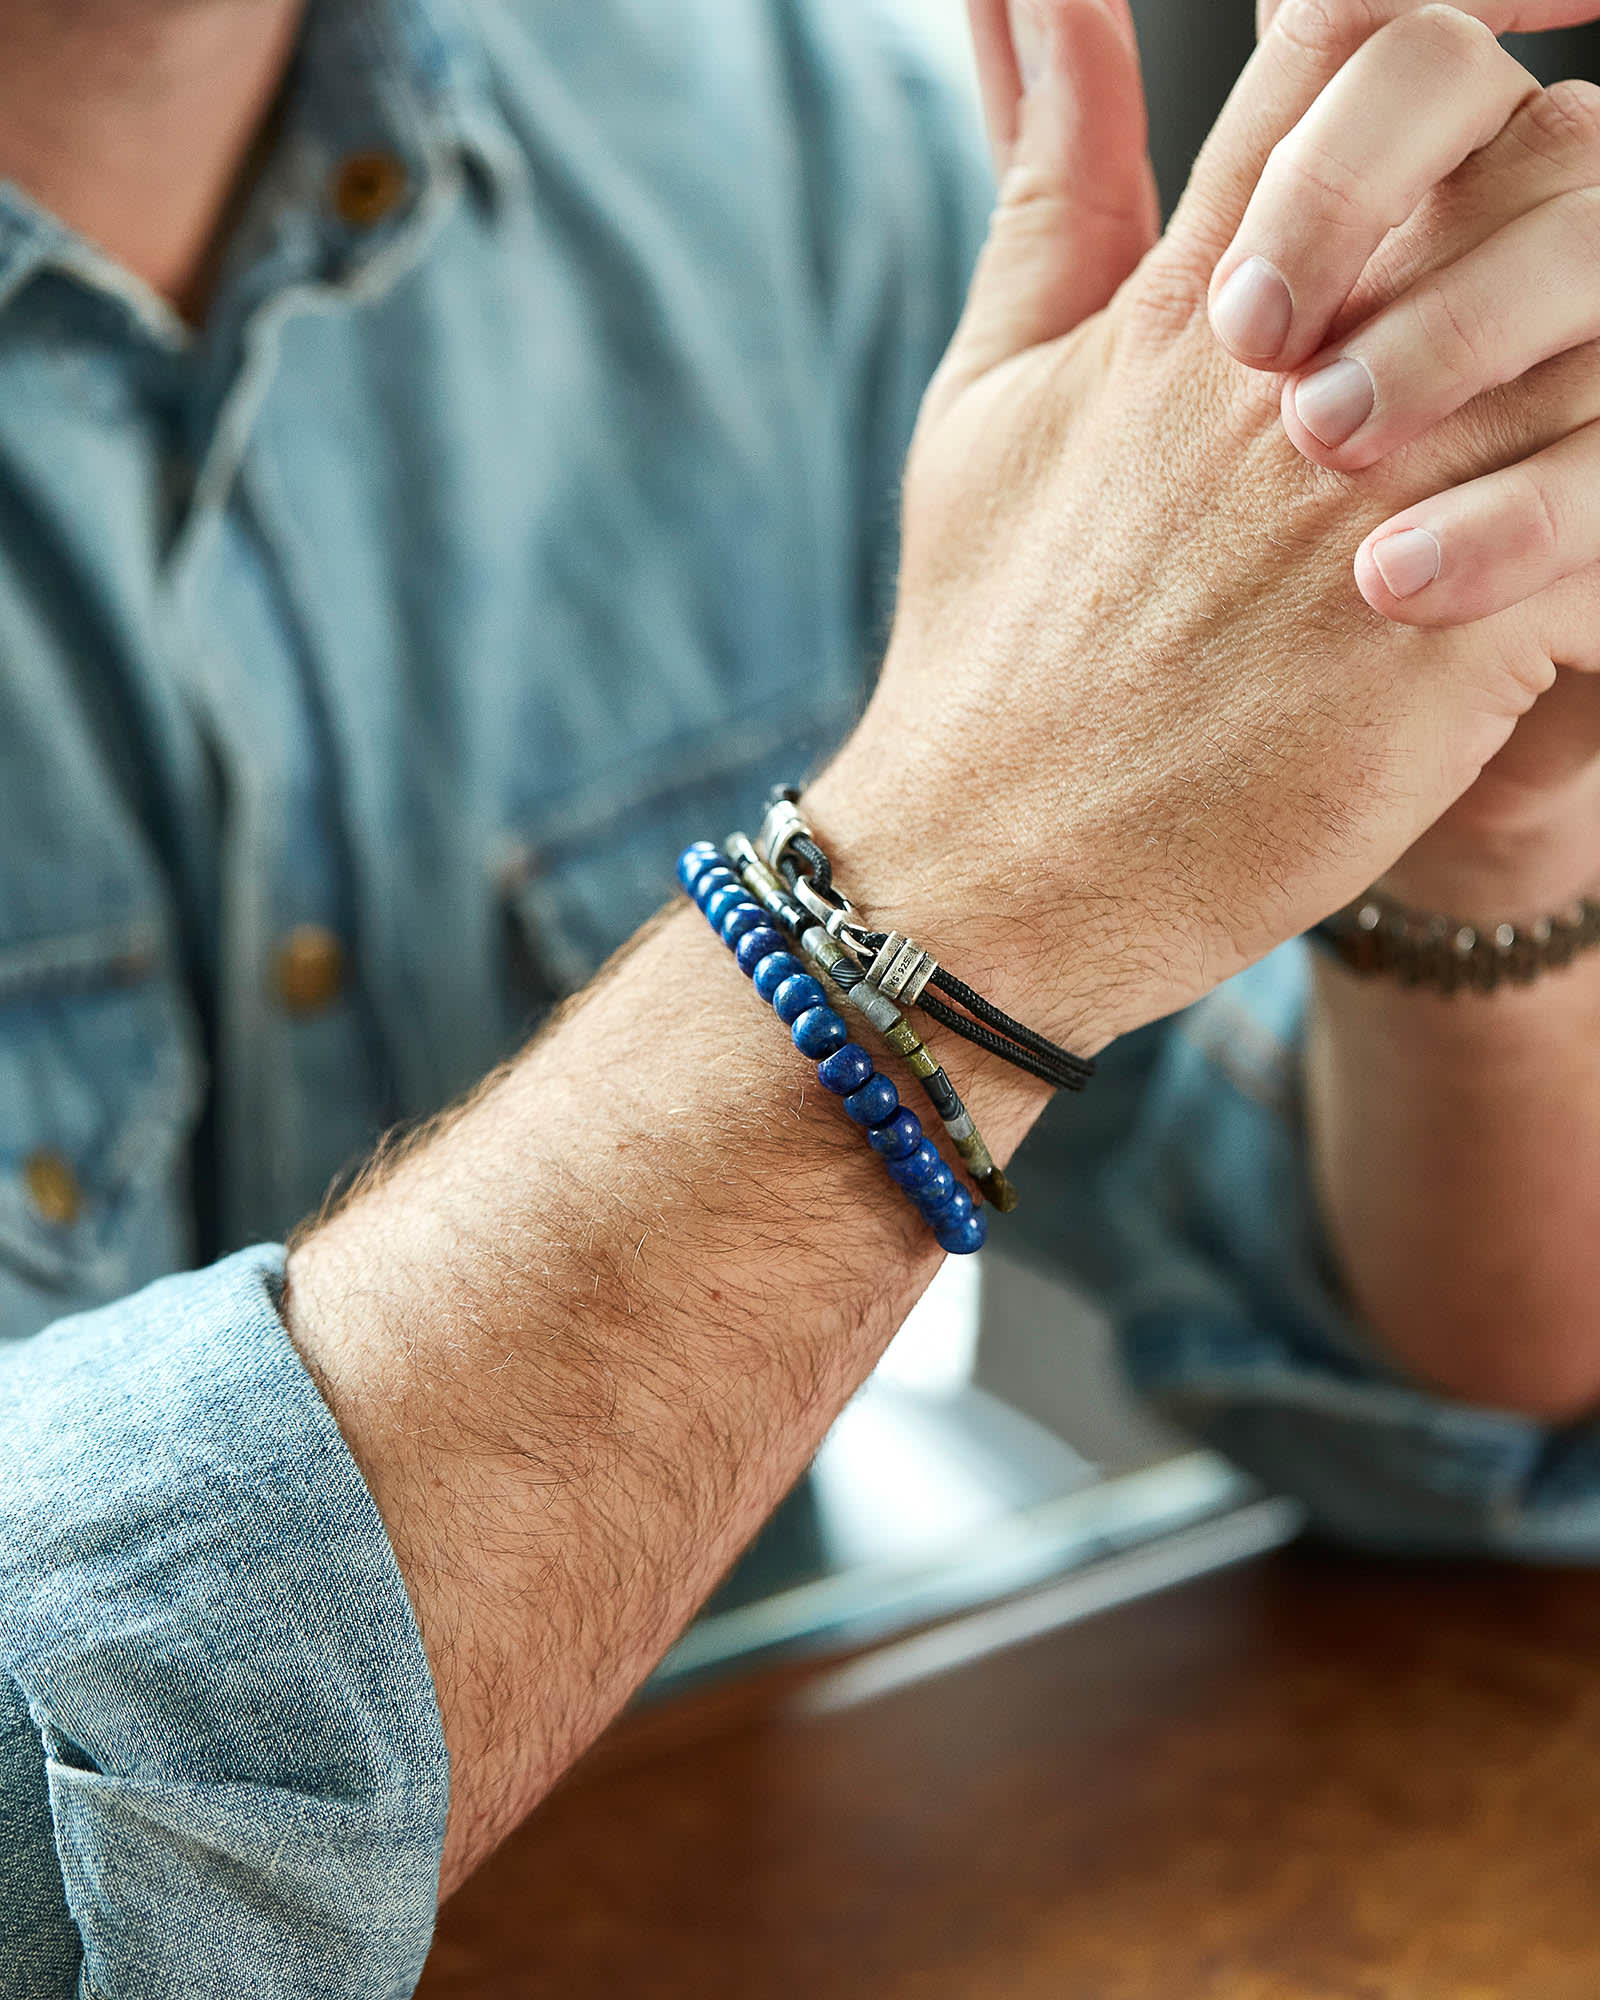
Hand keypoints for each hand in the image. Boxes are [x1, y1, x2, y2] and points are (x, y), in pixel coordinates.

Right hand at [811, 0, 1599, 1049]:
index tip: (1523, 25)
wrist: (998, 864)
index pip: (1353, 52)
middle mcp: (1290, 375)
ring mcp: (1376, 502)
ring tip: (1555, 426)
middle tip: (1550, 270)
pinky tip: (1562, 568)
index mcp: (1184, 305)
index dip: (1458, 13)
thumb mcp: (990, 391)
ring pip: (1599, 324)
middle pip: (1523, 156)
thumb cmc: (990, 641)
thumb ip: (1046, 187)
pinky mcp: (1451, 638)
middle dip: (1563, 184)